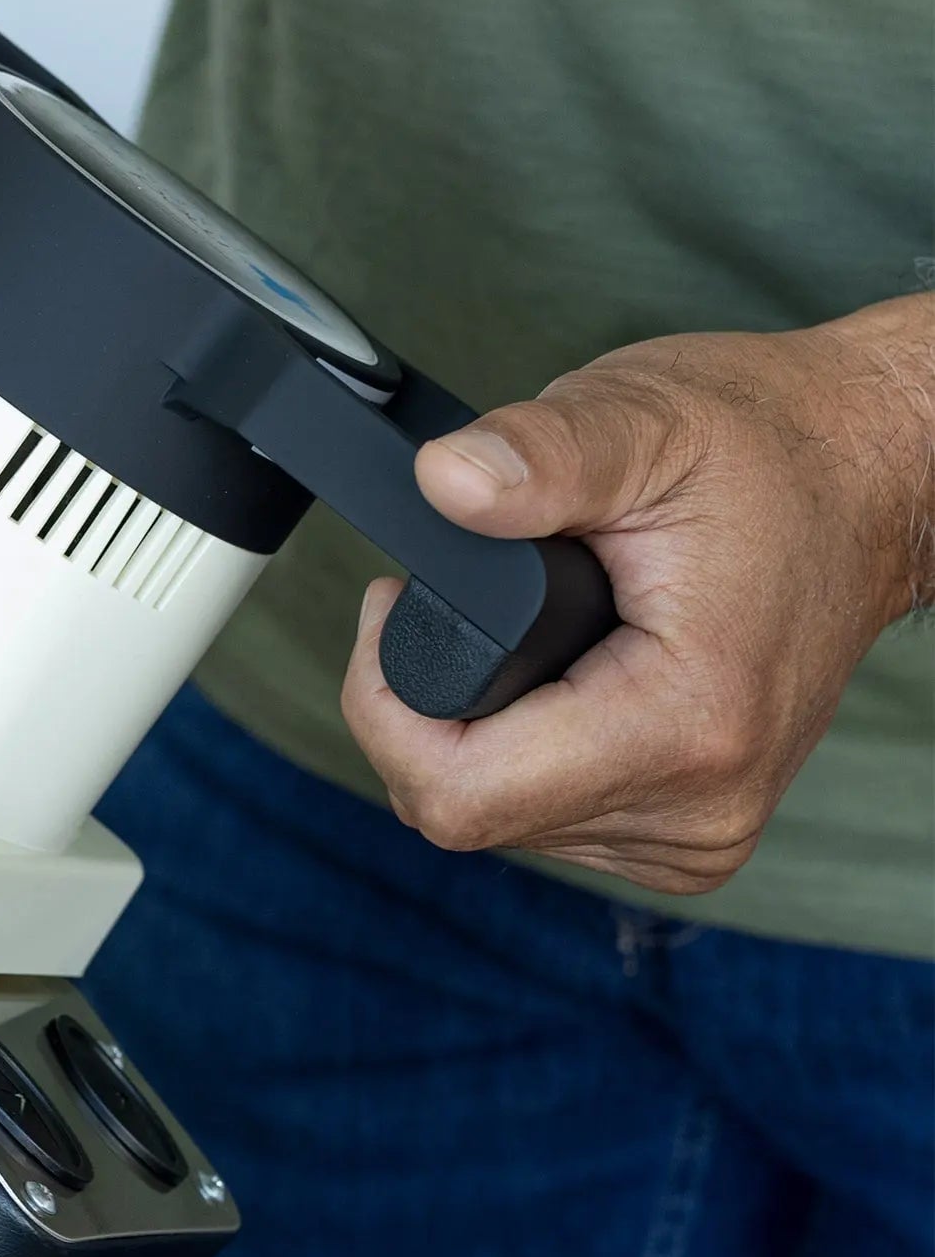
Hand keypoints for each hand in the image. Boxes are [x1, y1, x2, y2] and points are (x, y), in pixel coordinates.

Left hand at [343, 294, 934, 892]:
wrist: (872, 482)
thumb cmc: (767, 448)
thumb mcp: (643, 420)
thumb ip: (538, 457)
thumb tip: (443, 481)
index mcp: (685, 726)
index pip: (458, 792)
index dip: (385, 705)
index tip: (393, 608)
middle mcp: (698, 807)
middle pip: (464, 808)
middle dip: (427, 709)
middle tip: (458, 602)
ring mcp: (696, 833)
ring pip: (496, 817)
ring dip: (478, 730)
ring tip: (533, 635)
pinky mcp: (686, 836)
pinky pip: (544, 818)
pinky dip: (524, 750)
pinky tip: (563, 679)